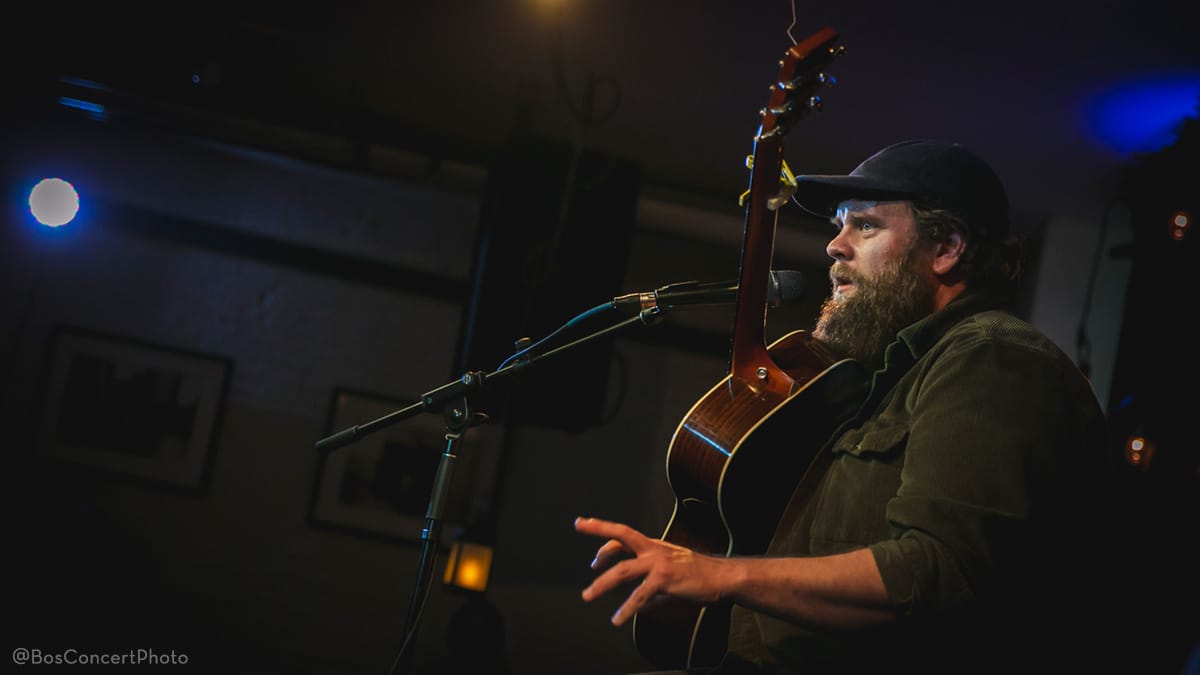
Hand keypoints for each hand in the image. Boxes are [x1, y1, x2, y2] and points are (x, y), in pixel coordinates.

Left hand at [574, 516, 728, 625]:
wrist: (722, 577)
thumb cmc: (698, 576)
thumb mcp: (671, 575)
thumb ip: (651, 588)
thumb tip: (640, 604)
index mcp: (654, 546)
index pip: (624, 536)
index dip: (605, 537)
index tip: (590, 542)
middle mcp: (654, 550)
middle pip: (621, 536)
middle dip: (599, 529)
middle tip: (578, 524)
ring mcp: (658, 563)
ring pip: (622, 571)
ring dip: (602, 584)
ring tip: (588, 595)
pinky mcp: (664, 580)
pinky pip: (639, 596)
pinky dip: (626, 609)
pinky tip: (617, 618)